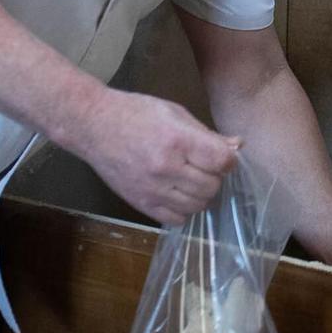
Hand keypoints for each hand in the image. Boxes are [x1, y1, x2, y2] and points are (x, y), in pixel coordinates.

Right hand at [59, 86, 241, 225]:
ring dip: (200, 193)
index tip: (220, 155)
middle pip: (212, 186)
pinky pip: (176, 219)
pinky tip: (177, 193)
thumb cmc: (136, 113)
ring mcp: (152, 190)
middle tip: (203, 165)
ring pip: (197, 205)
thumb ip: (207, 134)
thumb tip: (238, 146)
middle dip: (214, 176)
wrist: (94, 126)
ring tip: (189, 178)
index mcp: (177, 141)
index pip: (221, 161)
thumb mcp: (175, 112)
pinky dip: (183, 209)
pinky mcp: (140, 204)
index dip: (228, 159)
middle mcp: (166, 169)